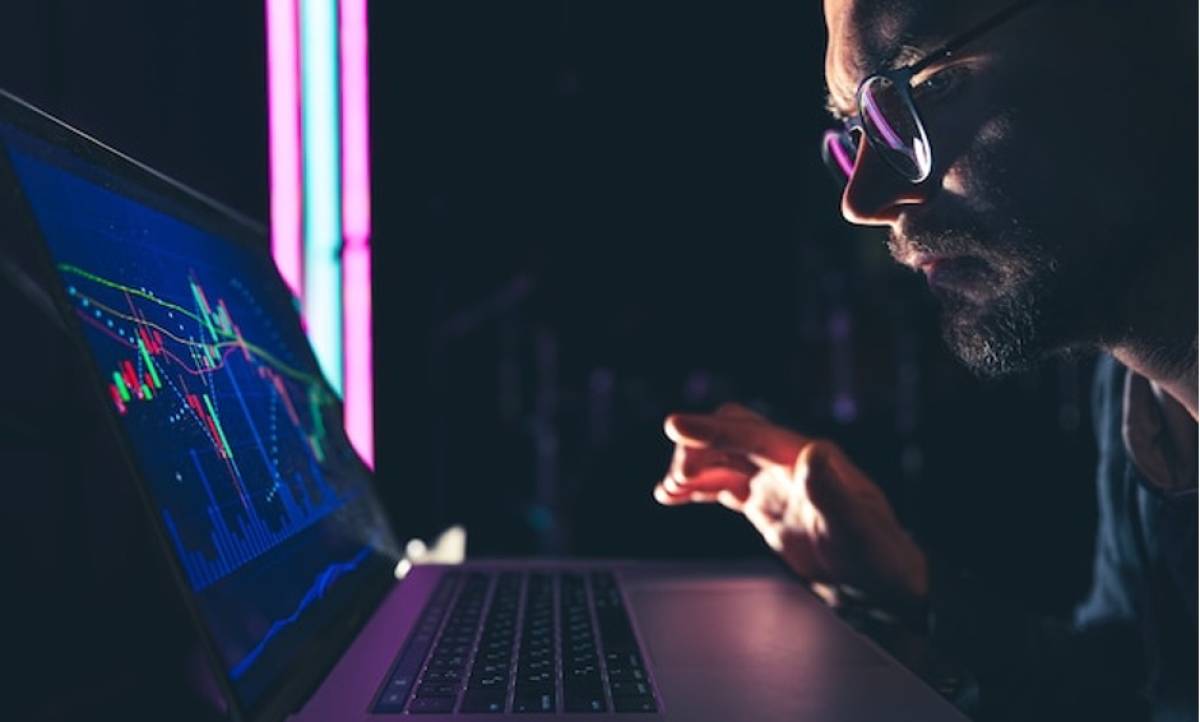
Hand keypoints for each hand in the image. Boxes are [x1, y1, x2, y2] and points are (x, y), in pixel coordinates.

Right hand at [654, 403, 927, 609]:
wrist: (880, 586)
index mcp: (809, 458)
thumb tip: (813, 452)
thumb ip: (834, 491)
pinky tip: (674, 496)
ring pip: (720, 459)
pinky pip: (722, 484)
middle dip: (697, 449)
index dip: (714, 430)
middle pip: (731, 435)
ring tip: (667, 491)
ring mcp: (774, 482)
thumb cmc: (878, 556)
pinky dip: (696, 487)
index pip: (753, 434)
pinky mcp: (764, 503)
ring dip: (691, 469)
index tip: (676, 425)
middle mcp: (788, 462)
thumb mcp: (858, 527)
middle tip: (677, 481)